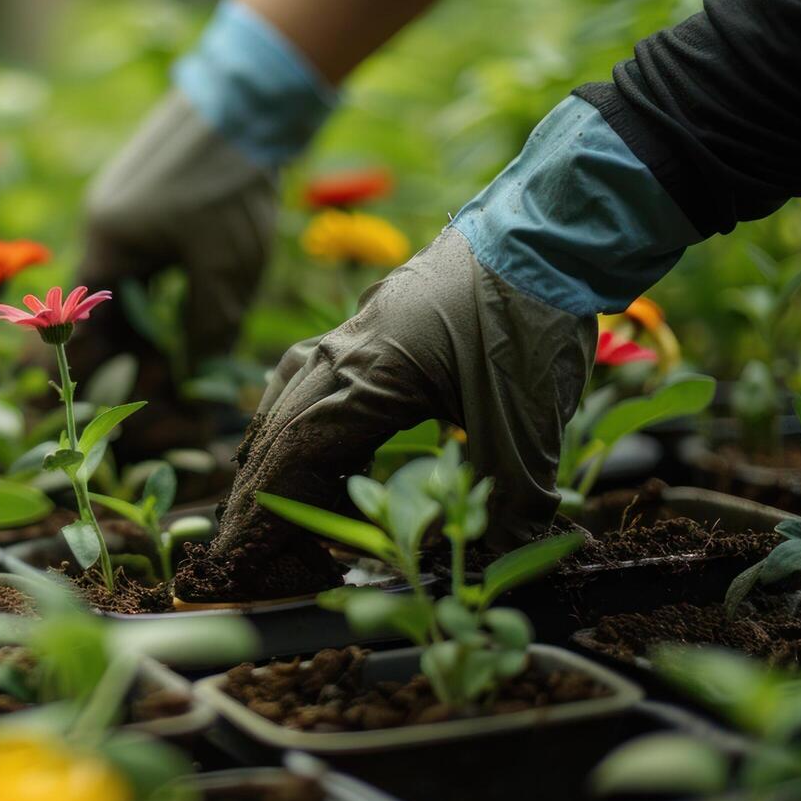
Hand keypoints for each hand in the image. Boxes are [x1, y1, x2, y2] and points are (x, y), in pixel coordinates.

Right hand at [68, 90, 276, 454]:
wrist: (253, 98)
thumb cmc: (233, 182)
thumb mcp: (226, 270)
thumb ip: (206, 331)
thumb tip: (197, 389)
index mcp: (106, 246)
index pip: (80, 331)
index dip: (98, 380)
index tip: (124, 417)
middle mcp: (104, 232)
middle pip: (102, 319)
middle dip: (129, 367)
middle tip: (168, 406)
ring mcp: (126, 217)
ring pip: (129, 298)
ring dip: (150, 338)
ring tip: (180, 378)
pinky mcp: (153, 207)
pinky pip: (147, 273)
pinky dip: (163, 306)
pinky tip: (188, 330)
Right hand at [180, 226, 595, 603]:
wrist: (550, 230)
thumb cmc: (532, 315)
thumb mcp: (528, 421)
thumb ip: (509, 498)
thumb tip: (495, 557)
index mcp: (366, 378)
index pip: (289, 464)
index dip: (266, 525)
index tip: (260, 571)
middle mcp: (340, 355)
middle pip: (273, 443)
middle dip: (256, 510)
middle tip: (250, 565)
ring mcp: (347, 336)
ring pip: (283, 411)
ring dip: (270, 470)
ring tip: (270, 522)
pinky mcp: (366, 329)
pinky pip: (302, 383)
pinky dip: (288, 426)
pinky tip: (297, 446)